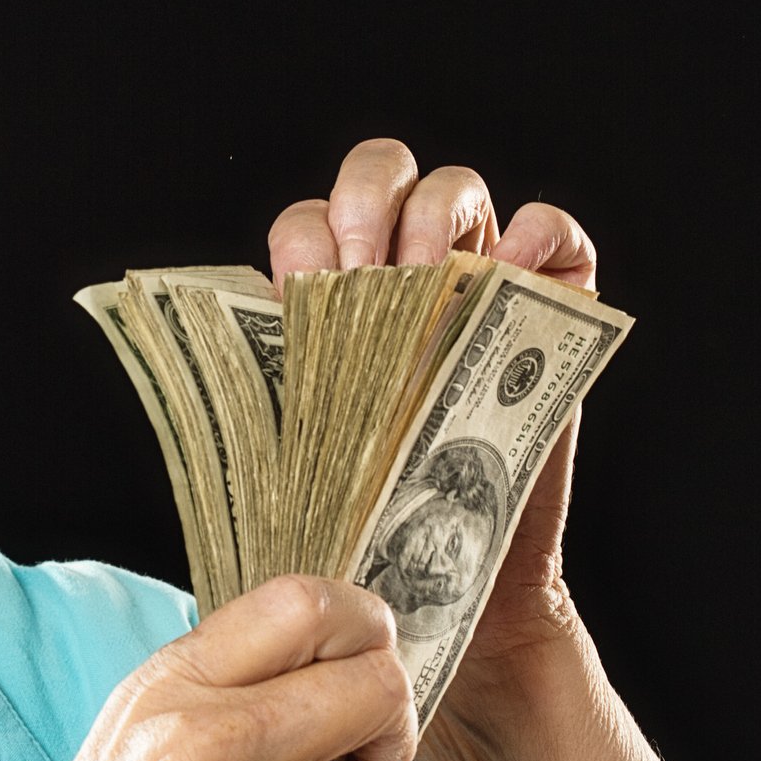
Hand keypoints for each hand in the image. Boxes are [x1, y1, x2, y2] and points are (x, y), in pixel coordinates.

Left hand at [264, 138, 598, 712]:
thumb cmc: (353, 522)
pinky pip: (557, 235)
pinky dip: (541, 233)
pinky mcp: (550, 308)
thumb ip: (265, 393)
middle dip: (368, 199)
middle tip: (365, 269)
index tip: (308, 288)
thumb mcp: (295, 450)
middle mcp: (400, 278)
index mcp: (328, 301)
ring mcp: (477, 283)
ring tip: (429, 278)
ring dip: (438, 215)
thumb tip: (203, 361)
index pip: (310, 222)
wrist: (441, 585)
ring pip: (458, 189)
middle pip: (381, 175)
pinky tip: (515, 267)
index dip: (308, 237)